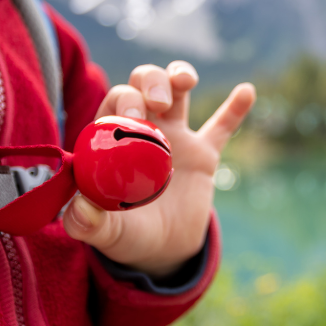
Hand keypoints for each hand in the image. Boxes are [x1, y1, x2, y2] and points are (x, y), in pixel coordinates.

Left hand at [62, 61, 255, 277]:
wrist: (162, 250)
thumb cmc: (127, 234)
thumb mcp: (107, 233)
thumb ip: (88, 223)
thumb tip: (79, 210)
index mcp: (114, 140)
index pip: (114, 103)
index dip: (124, 100)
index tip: (133, 117)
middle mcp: (142, 130)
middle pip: (143, 86)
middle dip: (151, 83)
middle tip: (159, 104)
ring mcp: (175, 138)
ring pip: (176, 92)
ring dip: (179, 75)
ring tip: (186, 81)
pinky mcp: (203, 153)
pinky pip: (221, 127)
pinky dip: (235, 109)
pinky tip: (246, 91)